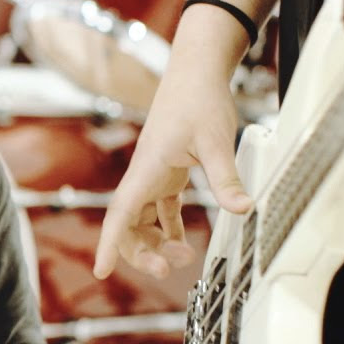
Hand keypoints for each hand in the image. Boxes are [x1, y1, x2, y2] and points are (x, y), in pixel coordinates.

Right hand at [95, 69, 252, 279]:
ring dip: (156, 241)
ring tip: (184, 257)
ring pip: (142, 219)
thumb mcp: (216, 141)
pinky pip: (161, 208)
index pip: (120, 214)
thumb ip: (226, 178)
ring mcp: (154, 174)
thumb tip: (241, 209)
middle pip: (128, 223)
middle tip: (167, 268)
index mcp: (147, 169)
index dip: (110, 244)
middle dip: (140, 251)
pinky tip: (183, 240)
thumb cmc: (197, 100)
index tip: (101, 270)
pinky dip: (169, 227)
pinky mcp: (167, 172)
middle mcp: (144, 175)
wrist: (195, 73)